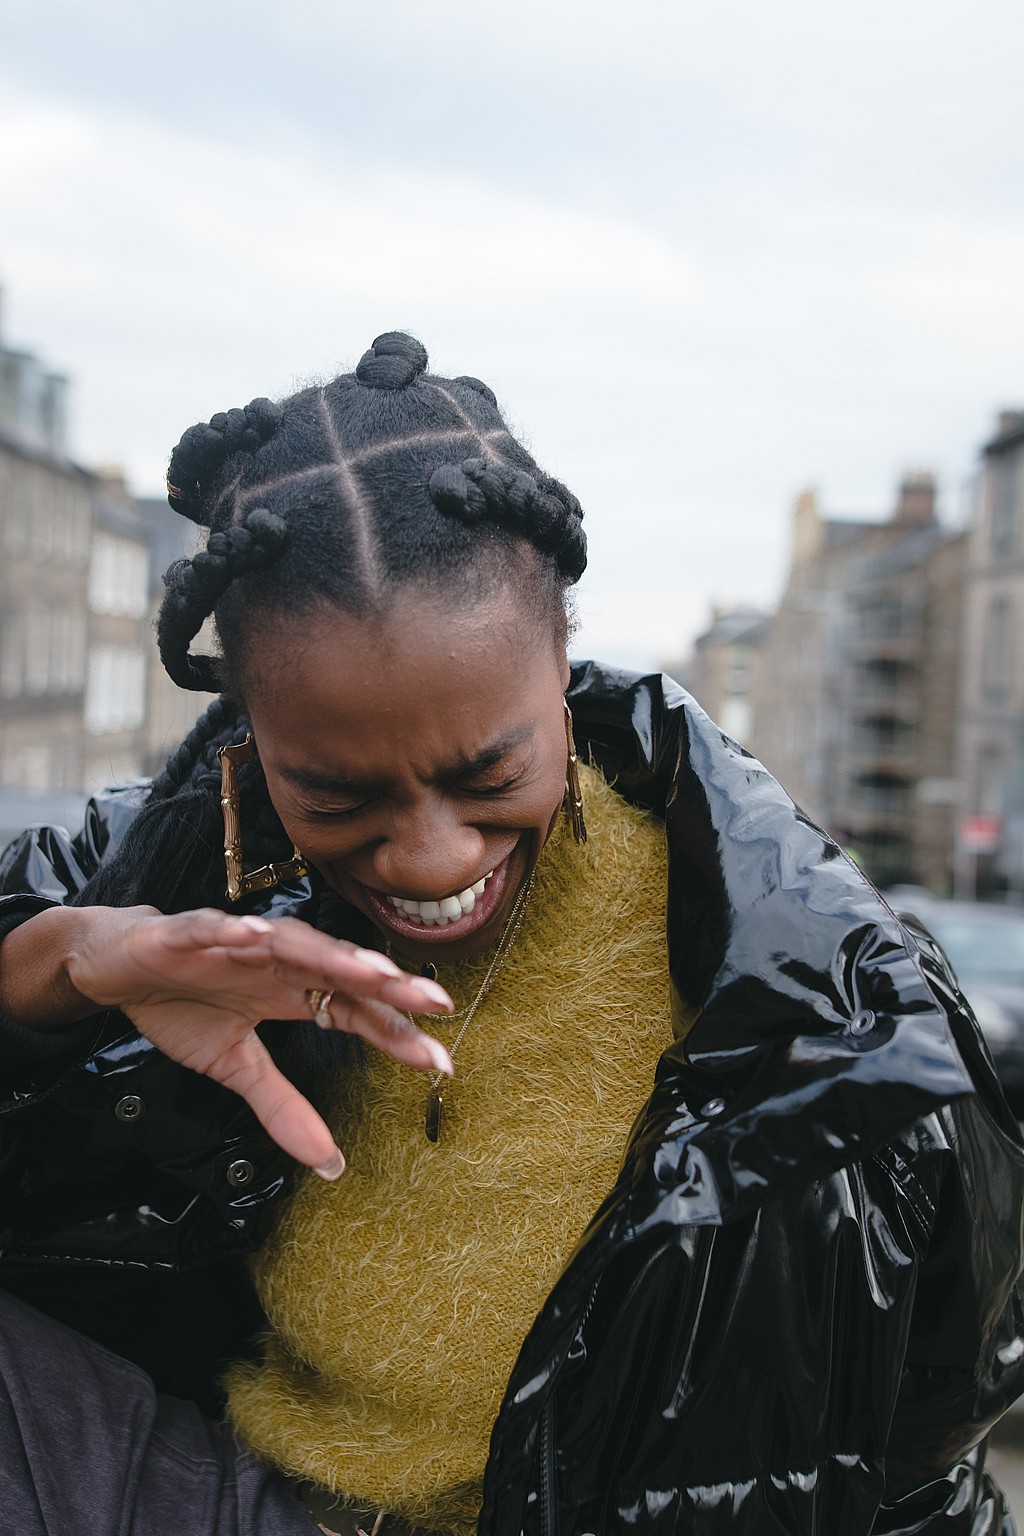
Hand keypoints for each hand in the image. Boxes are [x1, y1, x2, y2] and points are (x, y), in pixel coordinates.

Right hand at [64, 906, 452, 1177]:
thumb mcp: (235, 1066)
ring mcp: (238, 944)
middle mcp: (279, 961)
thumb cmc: (184, 1003)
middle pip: (342, 971)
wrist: (118, 965)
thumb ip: (284, 1107)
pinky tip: (254, 936)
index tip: (440, 1063)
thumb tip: (329, 1163)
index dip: (396, 1034)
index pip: (357, 1011)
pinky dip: (234, 932)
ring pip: (293, 943)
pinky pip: (214, 931)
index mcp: (294, 990)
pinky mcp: (190, 934)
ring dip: (332, 954)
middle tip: (433, 1001)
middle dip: (388, 985)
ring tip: (371, 970)